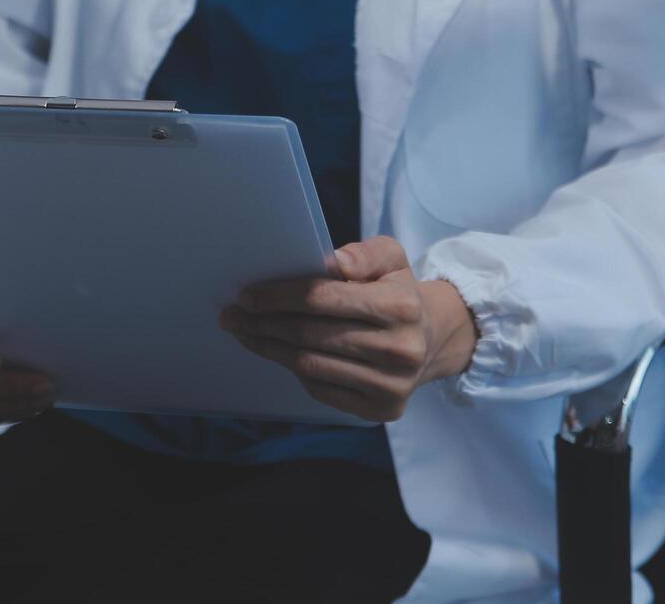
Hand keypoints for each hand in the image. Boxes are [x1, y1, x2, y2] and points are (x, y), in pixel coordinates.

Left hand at [220, 236, 476, 421]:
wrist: (431, 340)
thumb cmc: (398, 293)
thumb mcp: (391, 259)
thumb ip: (363, 254)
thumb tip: (331, 263)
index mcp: (402, 306)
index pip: (324, 298)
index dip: (279, 296)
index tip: (247, 295)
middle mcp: (400, 350)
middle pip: (311, 335)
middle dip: (264, 323)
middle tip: (233, 315)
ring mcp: (391, 386)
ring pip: (310, 365)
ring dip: (270, 348)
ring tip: (245, 333)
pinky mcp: (379, 410)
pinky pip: (321, 389)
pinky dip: (293, 369)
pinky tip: (276, 352)